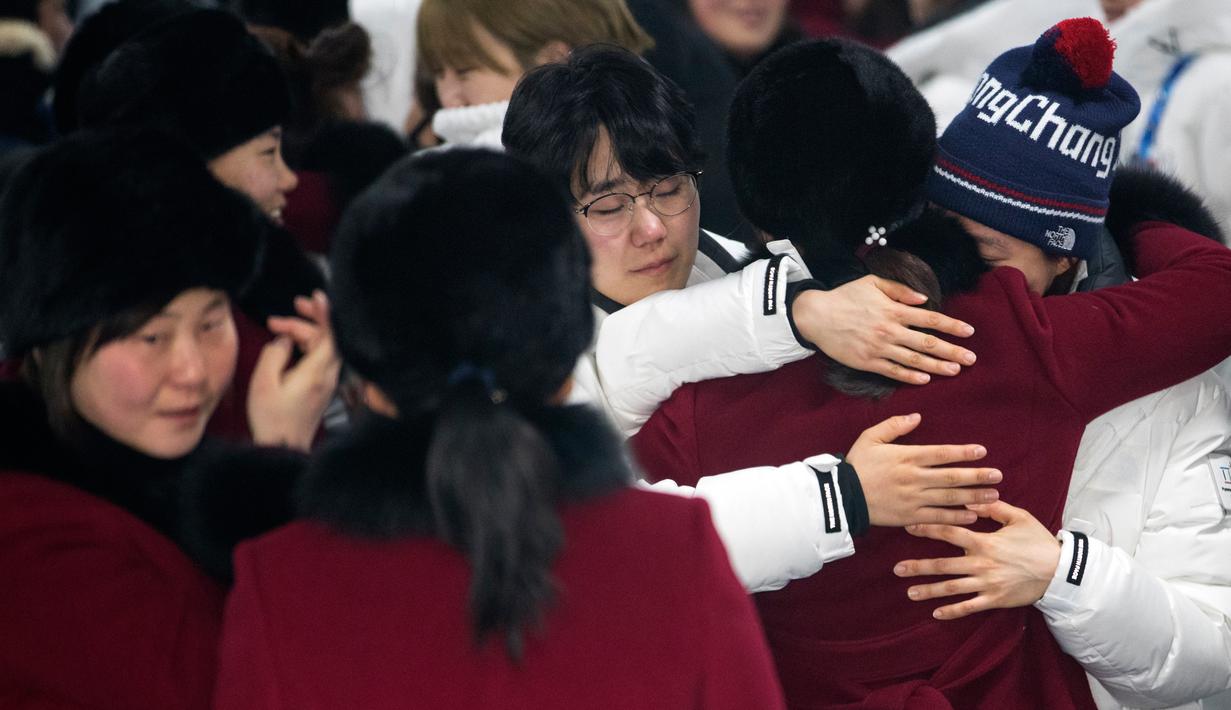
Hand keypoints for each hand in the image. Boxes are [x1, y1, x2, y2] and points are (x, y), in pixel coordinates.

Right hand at [247, 290, 341, 450]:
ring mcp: (328, 382)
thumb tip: (284, 339)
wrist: (283, 449)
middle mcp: (328, 375)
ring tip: (276, 329)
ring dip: (303, 334)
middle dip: (305, 322)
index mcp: (317, 372)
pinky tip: (288, 346)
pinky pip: (320, 359)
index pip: (330, 335)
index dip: (325, 313)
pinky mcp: (322, 388)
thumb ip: (275, 353)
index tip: (316, 297)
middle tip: (280, 316)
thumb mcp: (264, 382)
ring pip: (323, 348)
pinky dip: (306, 347)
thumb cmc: (272, 418)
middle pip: (326, 338)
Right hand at [792, 276, 975, 384]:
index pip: (929, 319)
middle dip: (952, 350)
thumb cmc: (845, 296)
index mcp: (893, 310)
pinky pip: (893, 371)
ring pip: (914, 359)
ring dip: (937, 366)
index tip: (968, 331)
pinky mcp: (867, 361)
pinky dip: (910, 376)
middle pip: (927, 342)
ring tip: (955, 370)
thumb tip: (923, 299)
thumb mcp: (872, 283)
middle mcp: (889, 330)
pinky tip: (925, 379)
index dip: (951, 325)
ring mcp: (879, 348)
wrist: (815, 315)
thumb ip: (899, 290)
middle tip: (972, 358)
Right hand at [846, 414, 1000, 526]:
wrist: (842, 496)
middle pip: (952, 477)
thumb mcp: (870, 437)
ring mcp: (913, 499)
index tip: (982, 451)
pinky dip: (957, 516)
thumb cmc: (857, 465)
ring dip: (973, 496)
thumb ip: (894, 425)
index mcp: (906, 457)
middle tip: (997, 475)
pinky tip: (973, 515)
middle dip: (977, 476)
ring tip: (993, 495)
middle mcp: (914, 478)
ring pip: (949, 498)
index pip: (941, 454)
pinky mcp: (910, 516)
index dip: (963, 452)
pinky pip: (938, 517)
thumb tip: (917, 417)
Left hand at [893, 500, 1060, 619]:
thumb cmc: (1038, 541)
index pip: (950, 533)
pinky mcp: (995, 600)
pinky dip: (953, 611)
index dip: (928, 529)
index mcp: (985, 542)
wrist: (1061, 571)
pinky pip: (970, 607)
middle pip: (943, 565)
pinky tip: (936, 613)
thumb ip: (992, 507)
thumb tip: (969, 498)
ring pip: (952, 588)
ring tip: (909, 592)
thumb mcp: (1018, 517)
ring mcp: (987, 584)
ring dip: (929, 591)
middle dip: (918, 567)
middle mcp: (981, 564)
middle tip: (896, 569)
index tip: (908, 527)